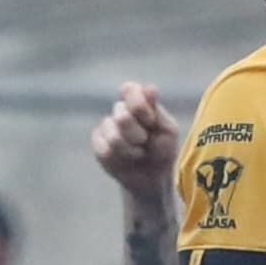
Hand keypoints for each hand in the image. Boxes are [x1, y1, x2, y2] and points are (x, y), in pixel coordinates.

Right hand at [88, 81, 174, 195]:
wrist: (151, 176)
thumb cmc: (162, 150)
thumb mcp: (167, 130)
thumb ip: (156, 110)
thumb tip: (150, 88)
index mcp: (139, 100)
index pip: (129, 90)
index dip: (138, 106)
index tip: (150, 121)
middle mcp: (121, 109)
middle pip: (123, 117)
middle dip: (138, 136)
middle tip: (145, 142)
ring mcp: (107, 125)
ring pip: (113, 138)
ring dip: (130, 151)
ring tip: (138, 153)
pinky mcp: (98, 142)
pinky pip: (104, 151)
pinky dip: (120, 159)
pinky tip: (125, 159)